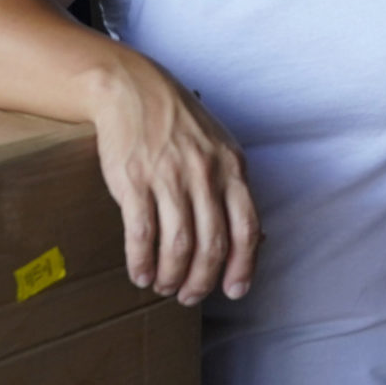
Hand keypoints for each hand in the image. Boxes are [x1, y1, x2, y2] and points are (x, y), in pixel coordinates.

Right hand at [84, 51, 261, 303]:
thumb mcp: (220, 147)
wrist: (133, 89)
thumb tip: (252, 238)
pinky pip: (142, 233)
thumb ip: (234, 188)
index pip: (246, 227)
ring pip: (178, 244)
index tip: (235, 290)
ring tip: (164, 286)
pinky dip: (142, 261)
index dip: (242, 266)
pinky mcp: (134, 180)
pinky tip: (140, 273)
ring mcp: (169, 177)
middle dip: (202, 280)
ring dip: (171, 275)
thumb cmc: (179, 123)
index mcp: (231, 167)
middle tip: (190, 295)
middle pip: (211, 244)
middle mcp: (204, 174)